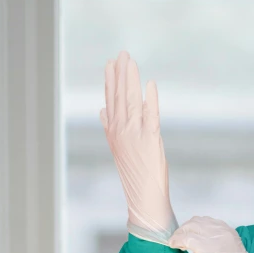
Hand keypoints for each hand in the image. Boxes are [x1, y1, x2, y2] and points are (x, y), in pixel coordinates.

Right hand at [100, 51, 177, 243]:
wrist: (143, 198)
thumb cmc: (136, 175)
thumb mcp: (119, 148)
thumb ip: (110, 127)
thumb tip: (102, 110)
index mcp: (113, 132)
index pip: (111, 101)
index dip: (110, 81)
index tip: (110, 63)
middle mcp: (121, 131)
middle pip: (119, 97)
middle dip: (120, 74)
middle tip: (123, 54)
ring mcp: (134, 135)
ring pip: (132, 102)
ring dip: (131, 80)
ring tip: (131, 62)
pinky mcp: (150, 140)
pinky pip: (151, 115)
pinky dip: (151, 99)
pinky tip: (150, 84)